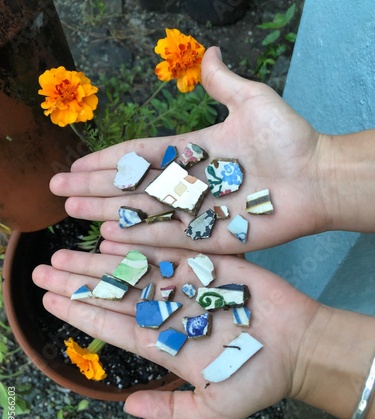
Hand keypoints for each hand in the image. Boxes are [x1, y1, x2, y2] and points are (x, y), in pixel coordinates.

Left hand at [32, 244, 319, 418]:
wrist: (299, 347)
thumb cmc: (259, 379)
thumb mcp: (214, 409)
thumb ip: (171, 411)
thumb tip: (127, 407)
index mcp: (165, 343)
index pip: (113, 325)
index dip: (81, 311)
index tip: (50, 301)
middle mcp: (169, 311)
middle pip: (114, 294)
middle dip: (78, 282)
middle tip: (43, 271)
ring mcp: (185, 286)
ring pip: (133, 270)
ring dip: (98, 262)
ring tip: (65, 253)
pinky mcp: (207, 264)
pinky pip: (167, 250)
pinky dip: (141, 243)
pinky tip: (112, 236)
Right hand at [50, 46, 328, 254]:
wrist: (317, 178)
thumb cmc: (288, 140)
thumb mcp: (252, 101)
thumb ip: (223, 82)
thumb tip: (208, 53)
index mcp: (191, 152)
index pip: (138, 156)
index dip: (106, 160)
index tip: (76, 164)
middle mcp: (187, 183)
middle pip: (131, 185)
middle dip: (93, 187)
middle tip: (58, 192)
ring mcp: (195, 212)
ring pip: (141, 211)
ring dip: (105, 212)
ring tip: (71, 211)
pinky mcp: (207, 237)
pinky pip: (166, 237)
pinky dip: (137, 238)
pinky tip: (108, 237)